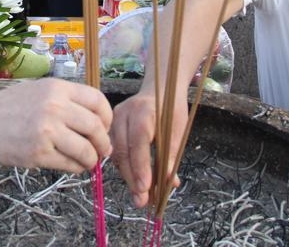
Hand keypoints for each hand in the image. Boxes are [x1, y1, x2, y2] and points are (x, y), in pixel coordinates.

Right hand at [0, 78, 112, 172]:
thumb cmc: (11, 106)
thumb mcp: (41, 91)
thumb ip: (68, 101)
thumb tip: (98, 122)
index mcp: (58, 88)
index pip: (98, 100)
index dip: (107, 116)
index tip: (105, 127)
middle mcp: (55, 107)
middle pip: (96, 127)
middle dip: (103, 142)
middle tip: (102, 150)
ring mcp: (46, 131)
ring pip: (86, 150)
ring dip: (92, 159)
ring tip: (88, 161)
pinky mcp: (38, 153)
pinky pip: (69, 164)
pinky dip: (76, 168)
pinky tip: (73, 165)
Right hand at [110, 91, 183, 207]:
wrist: (160, 88)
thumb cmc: (171, 110)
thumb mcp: (178, 131)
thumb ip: (172, 155)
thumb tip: (170, 182)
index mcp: (143, 111)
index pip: (138, 142)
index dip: (141, 167)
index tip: (145, 188)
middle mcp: (123, 114)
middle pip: (123, 150)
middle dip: (132, 178)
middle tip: (142, 201)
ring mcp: (114, 119)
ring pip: (116, 153)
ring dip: (128, 176)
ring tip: (140, 196)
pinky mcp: (111, 125)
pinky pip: (114, 150)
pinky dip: (125, 167)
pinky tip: (134, 181)